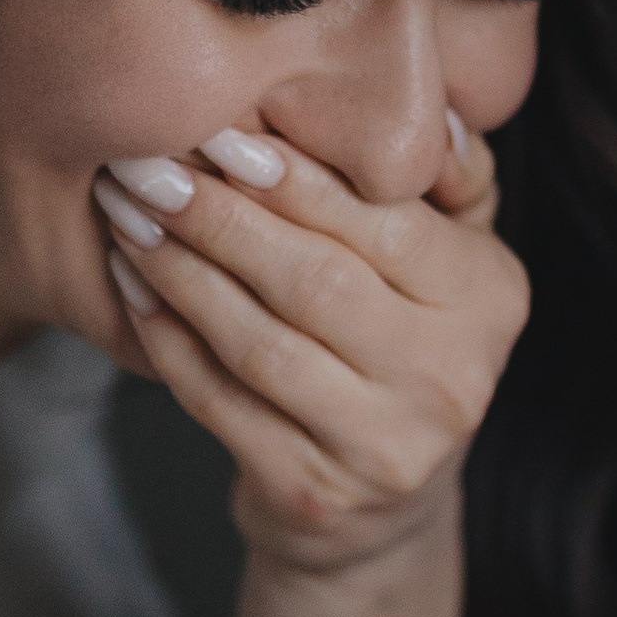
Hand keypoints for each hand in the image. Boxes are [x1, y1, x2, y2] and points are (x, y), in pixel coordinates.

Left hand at [95, 117, 528, 570]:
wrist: (378, 506)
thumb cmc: (402, 342)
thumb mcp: (452, 255)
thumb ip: (445, 177)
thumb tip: (429, 109)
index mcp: (491, 298)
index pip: (387, 224)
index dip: (296, 179)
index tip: (216, 134)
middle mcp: (451, 376)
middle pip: (315, 280)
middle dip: (218, 217)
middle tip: (144, 166)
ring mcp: (386, 446)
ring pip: (260, 343)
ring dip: (179, 271)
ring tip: (126, 215)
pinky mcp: (314, 494)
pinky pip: (221, 402)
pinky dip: (167, 340)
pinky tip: (132, 287)